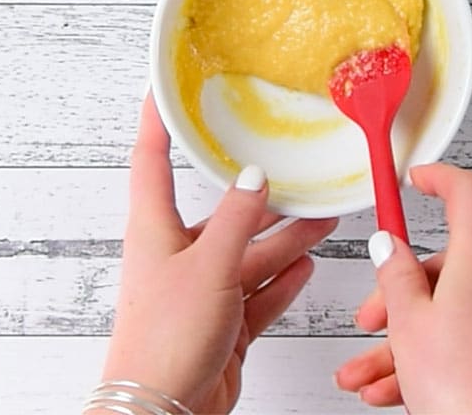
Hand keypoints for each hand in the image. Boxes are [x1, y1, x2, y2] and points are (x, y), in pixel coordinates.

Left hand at [97, 94, 337, 413]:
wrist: (163, 414)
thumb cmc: (164, 340)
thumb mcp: (208, 266)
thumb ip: (237, 221)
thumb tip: (254, 179)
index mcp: (156, 230)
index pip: (151, 159)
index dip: (156, 121)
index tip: (163, 90)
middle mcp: (178, 255)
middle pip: (222, 214)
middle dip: (260, 197)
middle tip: (291, 175)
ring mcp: (201, 289)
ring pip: (248, 253)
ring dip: (283, 239)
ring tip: (320, 220)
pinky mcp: (222, 321)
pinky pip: (258, 291)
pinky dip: (281, 280)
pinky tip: (304, 265)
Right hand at [335, 163, 471, 413]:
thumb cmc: (469, 390)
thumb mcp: (409, 322)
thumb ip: (394, 275)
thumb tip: (390, 247)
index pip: (467, 193)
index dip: (439, 178)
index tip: (416, 177)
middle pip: (442, 264)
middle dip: (396, 292)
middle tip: (368, 320)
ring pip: (444, 311)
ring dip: (399, 339)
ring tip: (362, 373)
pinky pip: (460, 341)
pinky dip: (423, 358)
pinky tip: (387, 389)